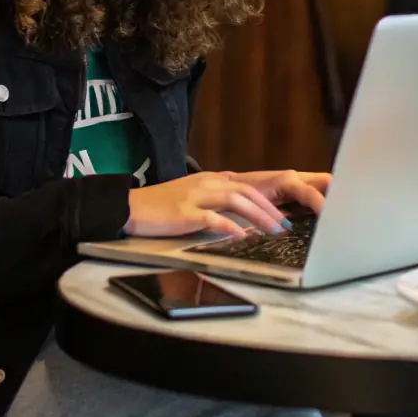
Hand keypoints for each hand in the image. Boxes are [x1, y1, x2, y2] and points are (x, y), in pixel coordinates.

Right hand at [124, 169, 329, 238]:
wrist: (131, 207)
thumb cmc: (161, 206)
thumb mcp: (192, 196)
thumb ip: (215, 199)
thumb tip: (238, 211)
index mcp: (211, 180)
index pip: (246, 187)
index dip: (268, 200)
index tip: (284, 215)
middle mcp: (207, 184)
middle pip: (247, 192)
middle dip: (270, 208)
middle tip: (285, 225)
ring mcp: (196, 196)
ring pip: (236, 201)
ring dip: (258, 216)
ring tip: (273, 231)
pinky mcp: (186, 212)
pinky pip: (213, 217)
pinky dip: (230, 226)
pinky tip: (241, 236)